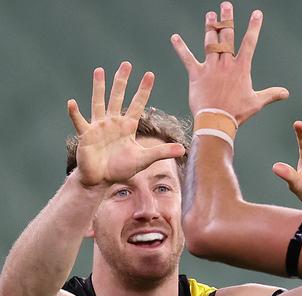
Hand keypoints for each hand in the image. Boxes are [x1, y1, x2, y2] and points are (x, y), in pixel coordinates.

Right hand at [67, 62, 184, 187]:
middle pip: (118, 97)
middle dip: (122, 81)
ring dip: (99, 87)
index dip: (143, 90)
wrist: (101, 179)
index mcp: (127, 127)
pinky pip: (79, 122)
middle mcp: (113, 122)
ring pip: (99, 103)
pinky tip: (72, 102)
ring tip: (99, 70)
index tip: (150, 74)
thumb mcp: (144, 159)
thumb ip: (162, 152)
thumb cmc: (121, 168)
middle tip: (127, 64)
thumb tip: (183, 150)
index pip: (137, 104)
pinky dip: (75, 113)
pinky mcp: (86, 135)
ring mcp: (98, 127)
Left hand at [171, 2, 288, 123]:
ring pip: (210, 42)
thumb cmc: (237, 113)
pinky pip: (187, 58)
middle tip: (226, 5)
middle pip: (227, 37)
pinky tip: (174, 37)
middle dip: (227, 20)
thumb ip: (271, 94)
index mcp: (241, 68)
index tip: (257, 13)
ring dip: (210, 27)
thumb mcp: (256, 103)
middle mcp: (226, 64)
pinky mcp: (196, 74)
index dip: (254, 27)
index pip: (250, 43)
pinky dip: (180, 47)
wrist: (217, 121)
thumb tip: (286, 93)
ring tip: (210, 15)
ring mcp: (210, 67)